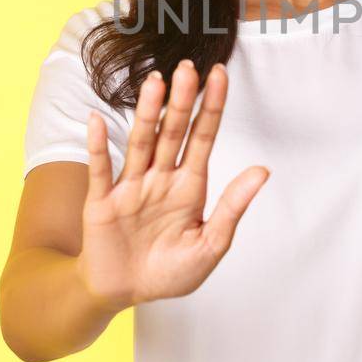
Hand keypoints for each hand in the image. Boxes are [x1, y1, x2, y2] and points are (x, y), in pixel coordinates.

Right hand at [77, 60, 269, 309]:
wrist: (124, 293)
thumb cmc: (168, 271)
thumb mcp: (210, 245)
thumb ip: (233, 207)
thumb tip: (263, 170)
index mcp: (190, 186)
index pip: (203, 138)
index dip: (211, 107)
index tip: (220, 75)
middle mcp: (160, 178)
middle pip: (173, 132)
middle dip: (182, 101)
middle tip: (188, 68)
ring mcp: (130, 186)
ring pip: (141, 143)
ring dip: (148, 114)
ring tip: (155, 83)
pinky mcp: (102, 201)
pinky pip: (100, 170)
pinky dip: (98, 146)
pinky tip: (97, 120)